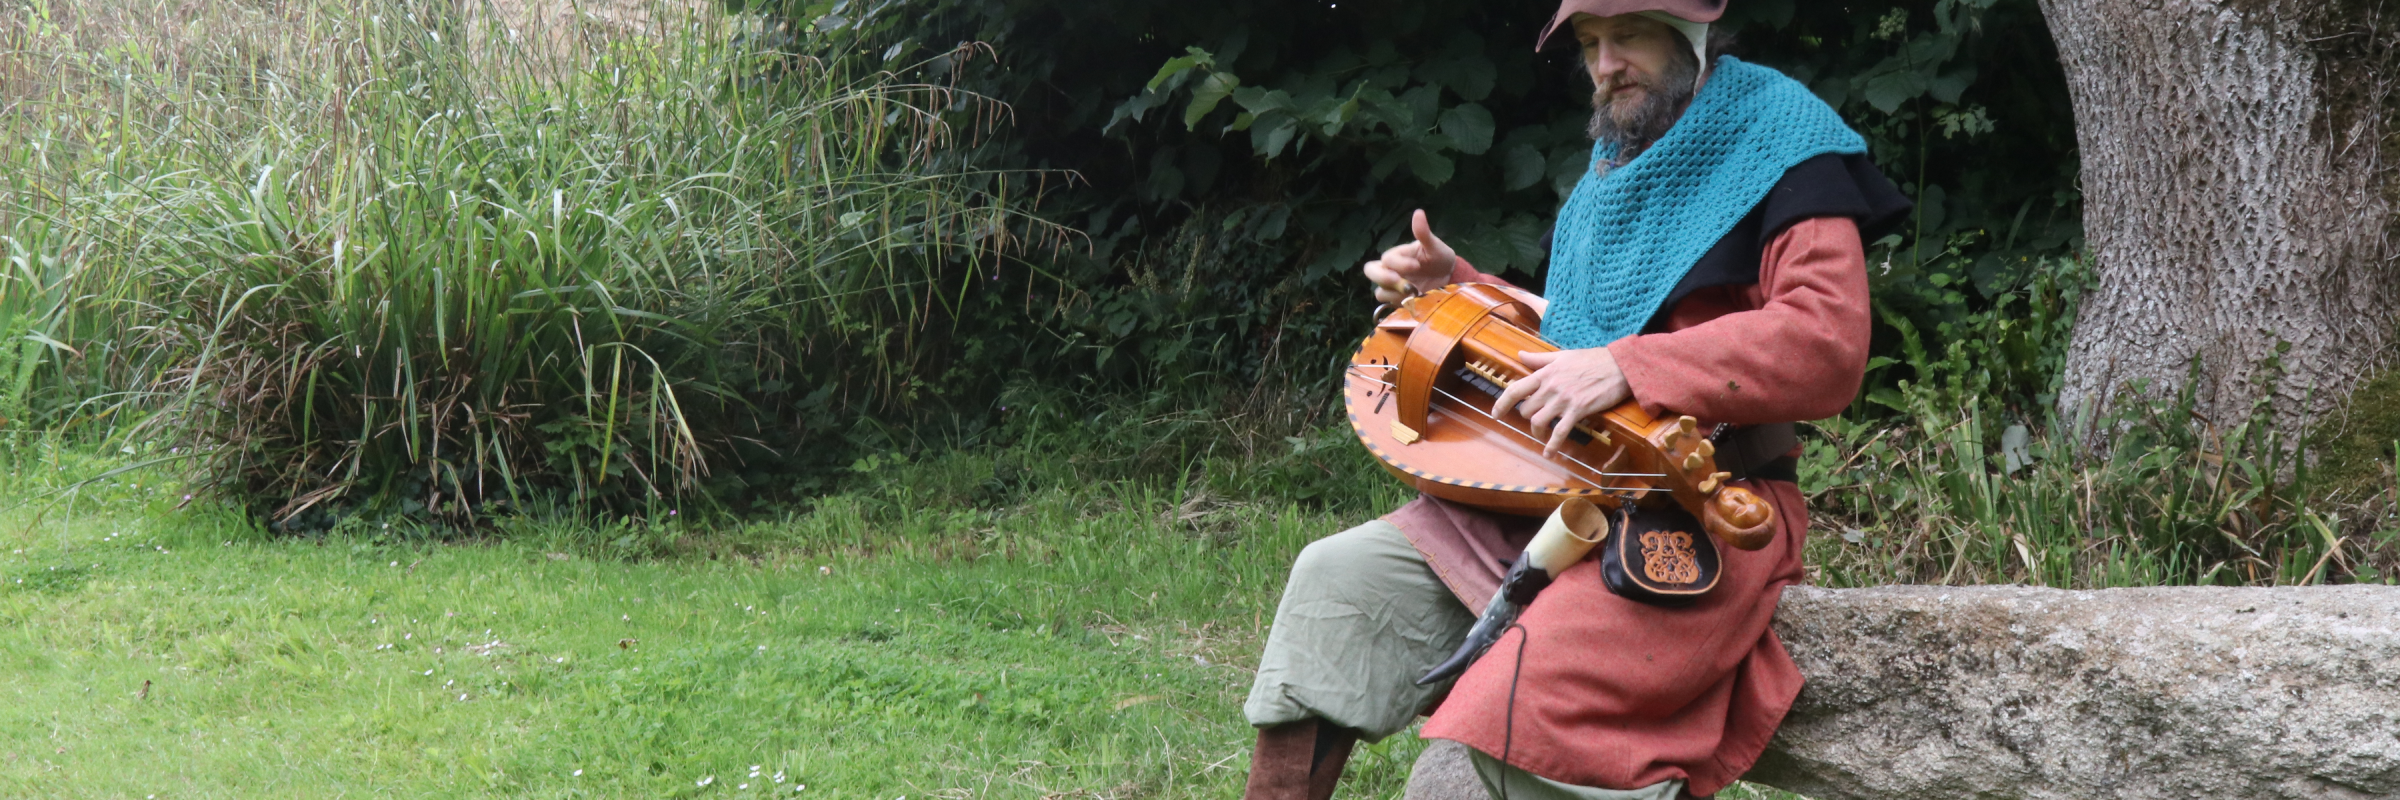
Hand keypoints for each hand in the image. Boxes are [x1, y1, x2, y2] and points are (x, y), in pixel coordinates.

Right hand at [1363, 209, 1457, 304]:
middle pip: (1371, 272)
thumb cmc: (1440, 258)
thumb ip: (1424, 233)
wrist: (1449, 279)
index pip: (1387, 259)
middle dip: (1383, 277)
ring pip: (1380, 292)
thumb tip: (1418, 212)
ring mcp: (1393, 287)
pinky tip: (1415, 301)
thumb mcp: (1434, 246)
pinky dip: (1400, 304)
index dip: (1399, 263)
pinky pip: (1389, 305)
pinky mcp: (1398, 301)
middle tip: (1400, 282)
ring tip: (1415, 293)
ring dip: (1395, 293)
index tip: (1417, 266)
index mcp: (1397, 255)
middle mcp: (1391, 270)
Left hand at [1492, 347, 1631, 456]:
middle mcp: (1550, 387)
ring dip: (1537, 433)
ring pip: (1538, 422)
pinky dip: (1552, 445)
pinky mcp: (1578, 410)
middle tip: (1535, 421)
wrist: (1619, 366)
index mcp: (1545, 374)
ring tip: (1541, 436)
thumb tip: (1520, 355)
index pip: (1515, 390)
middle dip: (1527, 418)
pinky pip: (1559, 432)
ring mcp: (1563, 400)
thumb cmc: (1592, 359)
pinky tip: (1550, 454)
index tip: (1495, 414)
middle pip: (1526, 410)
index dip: (1501, 403)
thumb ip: (1539, 359)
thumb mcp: (1562, 355)